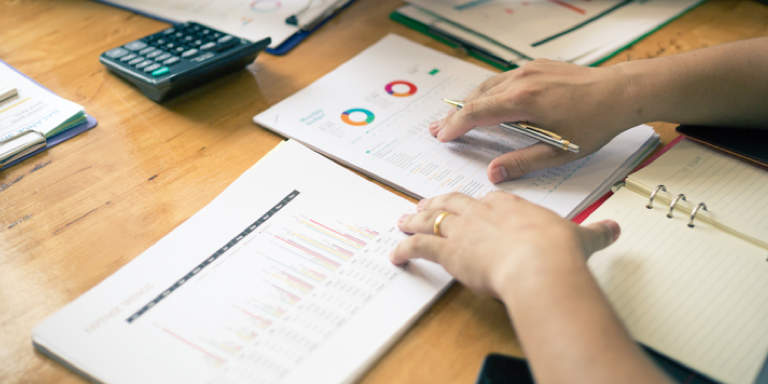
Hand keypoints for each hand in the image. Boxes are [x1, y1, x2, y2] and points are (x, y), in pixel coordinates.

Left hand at [391, 191, 619, 297]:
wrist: (539, 263)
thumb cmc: (558, 250)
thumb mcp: (581, 238)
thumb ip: (594, 233)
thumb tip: (613, 230)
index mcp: (511, 206)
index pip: (488, 199)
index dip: (476, 204)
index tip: (470, 205)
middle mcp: (482, 212)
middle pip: (454, 202)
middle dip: (438, 202)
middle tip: (425, 203)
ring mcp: (463, 229)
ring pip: (432, 218)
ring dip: (415, 220)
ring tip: (403, 220)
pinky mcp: (448, 250)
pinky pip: (419, 246)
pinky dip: (405, 249)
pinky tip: (396, 253)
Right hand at [430, 60, 637, 182]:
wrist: (621, 92)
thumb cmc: (595, 122)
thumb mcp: (559, 152)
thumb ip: (522, 163)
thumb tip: (493, 174)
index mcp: (523, 101)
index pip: (476, 113)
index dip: (455, 126)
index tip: (442, 136)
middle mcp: (521, 80)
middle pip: (476, 98)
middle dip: (455, 115)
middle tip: (438, 129)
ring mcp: (529, 70)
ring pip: (488, 86)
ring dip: (470, 103)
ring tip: (456, 117)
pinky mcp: (537, 67)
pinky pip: (503, 79)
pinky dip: (488, 92)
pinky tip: (486, 102)